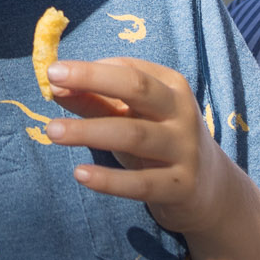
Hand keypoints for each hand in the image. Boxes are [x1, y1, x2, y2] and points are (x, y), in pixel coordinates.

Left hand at [41, 58, 232, 235]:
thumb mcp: (131, 118)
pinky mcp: (180, 186)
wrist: (208, 190)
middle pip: (137, 88)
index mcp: (171, 87)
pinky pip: (141, 183)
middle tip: (52, 81)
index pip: (128, 69)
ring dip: (90, 131)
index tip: (54, 73)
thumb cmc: (159, 143)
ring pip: (134, 135)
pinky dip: (109, 179)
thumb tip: (55, 86)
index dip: (90, 70)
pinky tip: (80, 173)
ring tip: (52, 132)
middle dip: (93, 79)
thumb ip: (96, 101)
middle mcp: (181, 113)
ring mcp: (184, 150)